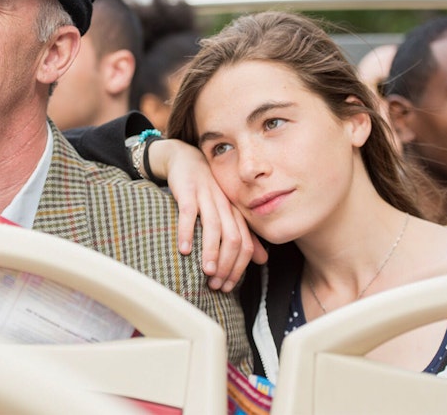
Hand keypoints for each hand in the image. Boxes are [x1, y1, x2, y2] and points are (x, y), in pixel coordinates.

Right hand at [148, 139, 267, 290]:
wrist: (186, 160)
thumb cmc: (207, 190)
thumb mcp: (228, 211)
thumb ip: (244, 234)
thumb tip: (262, 260)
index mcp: (236, 211)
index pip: (245, 243)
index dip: (238, 267)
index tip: (227, 286)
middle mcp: (225, 205)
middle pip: (233, 237)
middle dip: (227, 264)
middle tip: (216, 284)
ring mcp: (207, 196)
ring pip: (213, 227)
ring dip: (211, 252)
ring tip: (206, 271)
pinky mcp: (187, 191)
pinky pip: (189, 213)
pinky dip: (186, 232)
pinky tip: (184, 249)